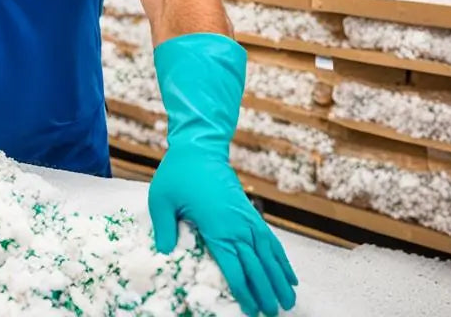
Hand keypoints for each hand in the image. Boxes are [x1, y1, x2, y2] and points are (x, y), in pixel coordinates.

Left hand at [149, 151, 296, 315]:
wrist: (200, 149)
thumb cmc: (178, 174)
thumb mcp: (161, 200)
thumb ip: (164, 228)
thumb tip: (165, 253)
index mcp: (217, 227)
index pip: (234, 267)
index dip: (244, 291)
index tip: (251, 309)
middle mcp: (238, 226)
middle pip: (256, 266)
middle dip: (266, 292)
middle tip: (274, 314)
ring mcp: (247, 219)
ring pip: (269, 255)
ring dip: (280, 278)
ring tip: (289, 300)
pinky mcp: (251, 213)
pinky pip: (271, 240)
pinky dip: (282, 259)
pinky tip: (290, 274)